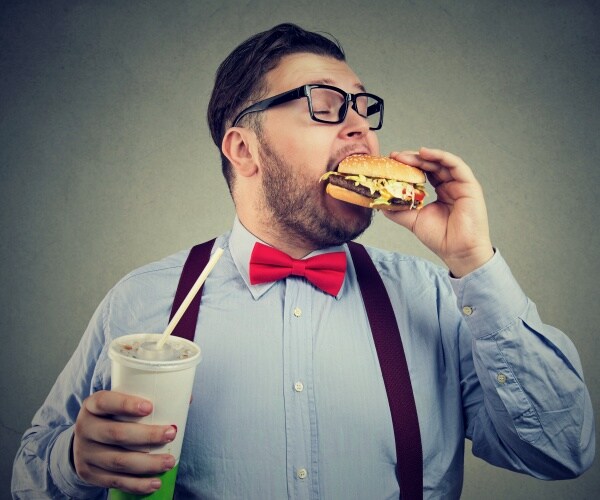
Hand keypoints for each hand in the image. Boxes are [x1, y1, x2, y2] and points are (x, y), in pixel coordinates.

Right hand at [72, 390, 176, 494]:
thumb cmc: (113, 416)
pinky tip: (155, 483)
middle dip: (147, 436)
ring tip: (169, 462)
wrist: (84, 440)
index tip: (150, 407)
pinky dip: (137, 484)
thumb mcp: (120, 403)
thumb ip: (148, 397)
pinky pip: (115, 481)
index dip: (126, 404)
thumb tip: (186, 398)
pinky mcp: (89, 474)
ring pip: (118, 461)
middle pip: (116, 434)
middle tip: (171, 433)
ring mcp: (85, 453)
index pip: (105, 402)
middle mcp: (85, 428)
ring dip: (148, 464)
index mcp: (92, 405)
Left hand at [383, 147, 493, 276]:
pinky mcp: (470, 185)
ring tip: (405, 156)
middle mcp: (451, 185)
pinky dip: (440, 156)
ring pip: (442, 162)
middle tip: (395, 157)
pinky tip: (424, 153)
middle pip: (431, 165)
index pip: (424, 173)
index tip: (391, 163)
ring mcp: (461, 184)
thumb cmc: (440, 238)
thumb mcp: (413, 220)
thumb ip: (398, 210)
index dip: (408, 166)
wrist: (458, 252)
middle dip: (412, 159)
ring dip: (423, 156)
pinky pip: (456, 165)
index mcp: (441, 192)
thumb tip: (380, 203)